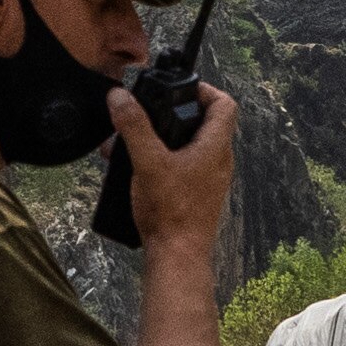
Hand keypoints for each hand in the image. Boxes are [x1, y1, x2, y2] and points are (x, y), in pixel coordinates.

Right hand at [107, 77, 234, 261]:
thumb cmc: (172, 213)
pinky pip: (182, 166)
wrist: (177, 256)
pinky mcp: (196, 194)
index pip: (224, 104)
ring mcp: (208, 179)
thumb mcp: (147, 162)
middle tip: (150, 113)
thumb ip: (133, 126)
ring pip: (189, 145)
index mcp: (215, 147)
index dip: (204, 90)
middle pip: (203, 122)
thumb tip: (121, 97)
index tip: (178, 89)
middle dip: (172, 115)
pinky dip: (162, 160)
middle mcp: (217, 161)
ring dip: (162, 139)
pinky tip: (136, 168)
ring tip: (134, 142)